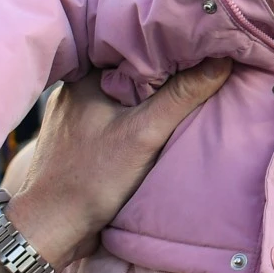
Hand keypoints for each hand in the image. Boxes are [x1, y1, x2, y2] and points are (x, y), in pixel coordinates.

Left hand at [4, 59, 231, 268]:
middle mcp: (76, 88)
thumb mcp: (145, 134)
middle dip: (165, 71)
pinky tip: (155, 122)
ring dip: (150, 95)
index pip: (137, 47)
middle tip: (203, 65)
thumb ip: (182, 96)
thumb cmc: (92, 179)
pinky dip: (136, 115)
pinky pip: (115, 113)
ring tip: (186, 90)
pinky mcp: (78, 137)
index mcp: (86, 75)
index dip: (172, 46)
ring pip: (124, 93)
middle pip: (132, 70)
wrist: (51, 226)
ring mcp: (75, 113)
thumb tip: (222, 59)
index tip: (205, 46)